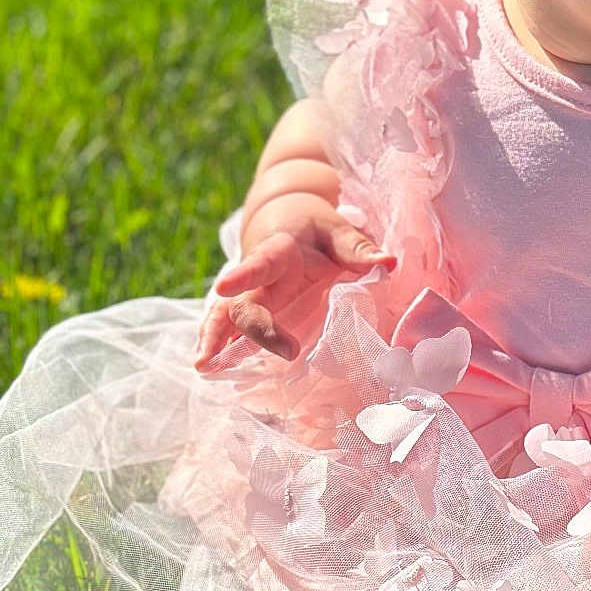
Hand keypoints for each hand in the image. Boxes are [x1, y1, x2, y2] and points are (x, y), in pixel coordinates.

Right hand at [193, 197, 395, 370]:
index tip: (224, 286)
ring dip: (213, 340)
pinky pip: (228, 328)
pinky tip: (211, 369)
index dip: (243, 275)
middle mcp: (259, 278)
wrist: (287, 221)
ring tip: (203, 365)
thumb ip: (358, 248)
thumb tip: (388, 262)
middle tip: (285, 352)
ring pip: (223, 317)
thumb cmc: (316, 231)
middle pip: (243, 303)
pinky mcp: (248, 310)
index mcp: (279, 251)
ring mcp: (249, 296)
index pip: (260, 263)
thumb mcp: (338, 232)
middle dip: (251, 329)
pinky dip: (219, 346)